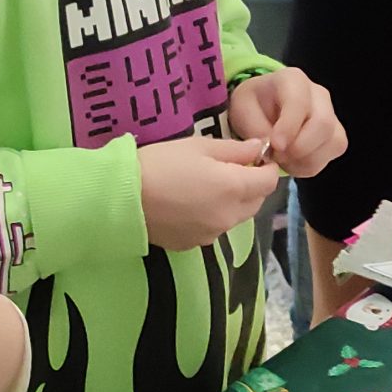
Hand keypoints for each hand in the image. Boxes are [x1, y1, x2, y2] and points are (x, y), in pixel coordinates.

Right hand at [139, 136, 278, 251]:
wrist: (121, 198)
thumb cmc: (161, 163)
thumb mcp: (199, 146)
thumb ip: (235, 150)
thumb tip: (259, 149)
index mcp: (235, 188)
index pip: (269, 181)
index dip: (267, 167)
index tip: (256, 157)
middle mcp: (229, 216)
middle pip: (256, 202)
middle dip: (252, 185)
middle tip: (230, 169)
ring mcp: (212, 234)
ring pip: (236, 217)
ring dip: (232, 202)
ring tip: (206, 187)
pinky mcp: (194, 245)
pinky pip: (214, 228)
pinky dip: (212, 216)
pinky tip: (189, 205)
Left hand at [229, 69, 346, 178]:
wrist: (264, 108)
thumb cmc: (254, 105)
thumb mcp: (242, 110)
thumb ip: (256, 128)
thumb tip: (272, 148)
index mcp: (293, 80)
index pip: (299, 102)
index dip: (289, 127)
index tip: (275, 145)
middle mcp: (319, 96)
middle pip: (323, 124)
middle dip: (299, 148)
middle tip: (276, 155)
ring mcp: (332, 117)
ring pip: (332, 143)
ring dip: (303, 160)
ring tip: (281, 158)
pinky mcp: (335, 138)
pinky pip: (328, 157)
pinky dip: (307, 166)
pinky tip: (291, 160)